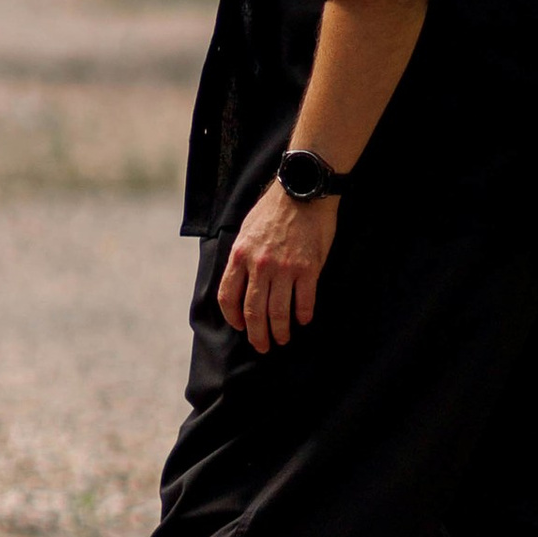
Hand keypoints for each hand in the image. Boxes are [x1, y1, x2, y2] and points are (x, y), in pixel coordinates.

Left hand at [219, 179, 338, 351]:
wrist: (303, 190)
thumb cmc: (274, 209)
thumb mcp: (246, 230)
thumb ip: (242, 258)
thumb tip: (240, 283)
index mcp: (240, 255)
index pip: (228, 297)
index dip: (233, 318)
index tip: (240, 327)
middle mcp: (260, 265)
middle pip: (253, 312)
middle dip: (257, 335)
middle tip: (262, 346)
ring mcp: (285, 268)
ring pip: (278, 312)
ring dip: (280, 331)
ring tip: (283, 339)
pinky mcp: (308, 268)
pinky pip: (304, 301)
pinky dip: (303, 315)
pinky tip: (303, 320)